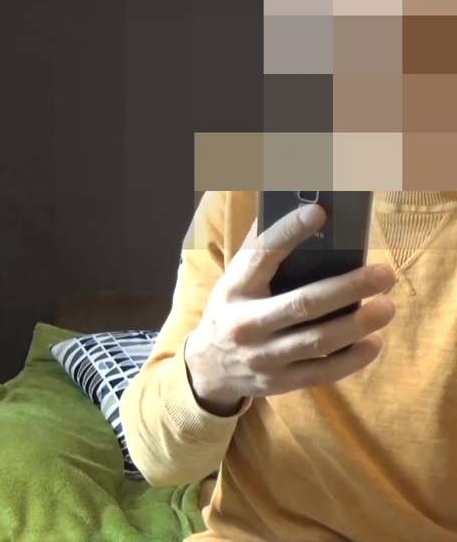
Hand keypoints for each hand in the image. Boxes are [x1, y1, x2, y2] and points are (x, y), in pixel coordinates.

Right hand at [184, 203, 396, 415]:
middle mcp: (245, 324)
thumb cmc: (232, 310)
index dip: (288, 232)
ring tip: (386, 306)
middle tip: (383, 273)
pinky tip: (373, 342)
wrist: (208, 366)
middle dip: (347, 288)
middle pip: (301, 304)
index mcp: (234, 289)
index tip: (319, 212)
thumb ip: (261, 252)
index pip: (260, 256)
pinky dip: (351, 359)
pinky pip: (322, 372)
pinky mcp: (279, 382)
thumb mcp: (234, 281)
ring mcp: (263, 357)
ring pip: (317, 341)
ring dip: (357, 324)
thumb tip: (300, 214)